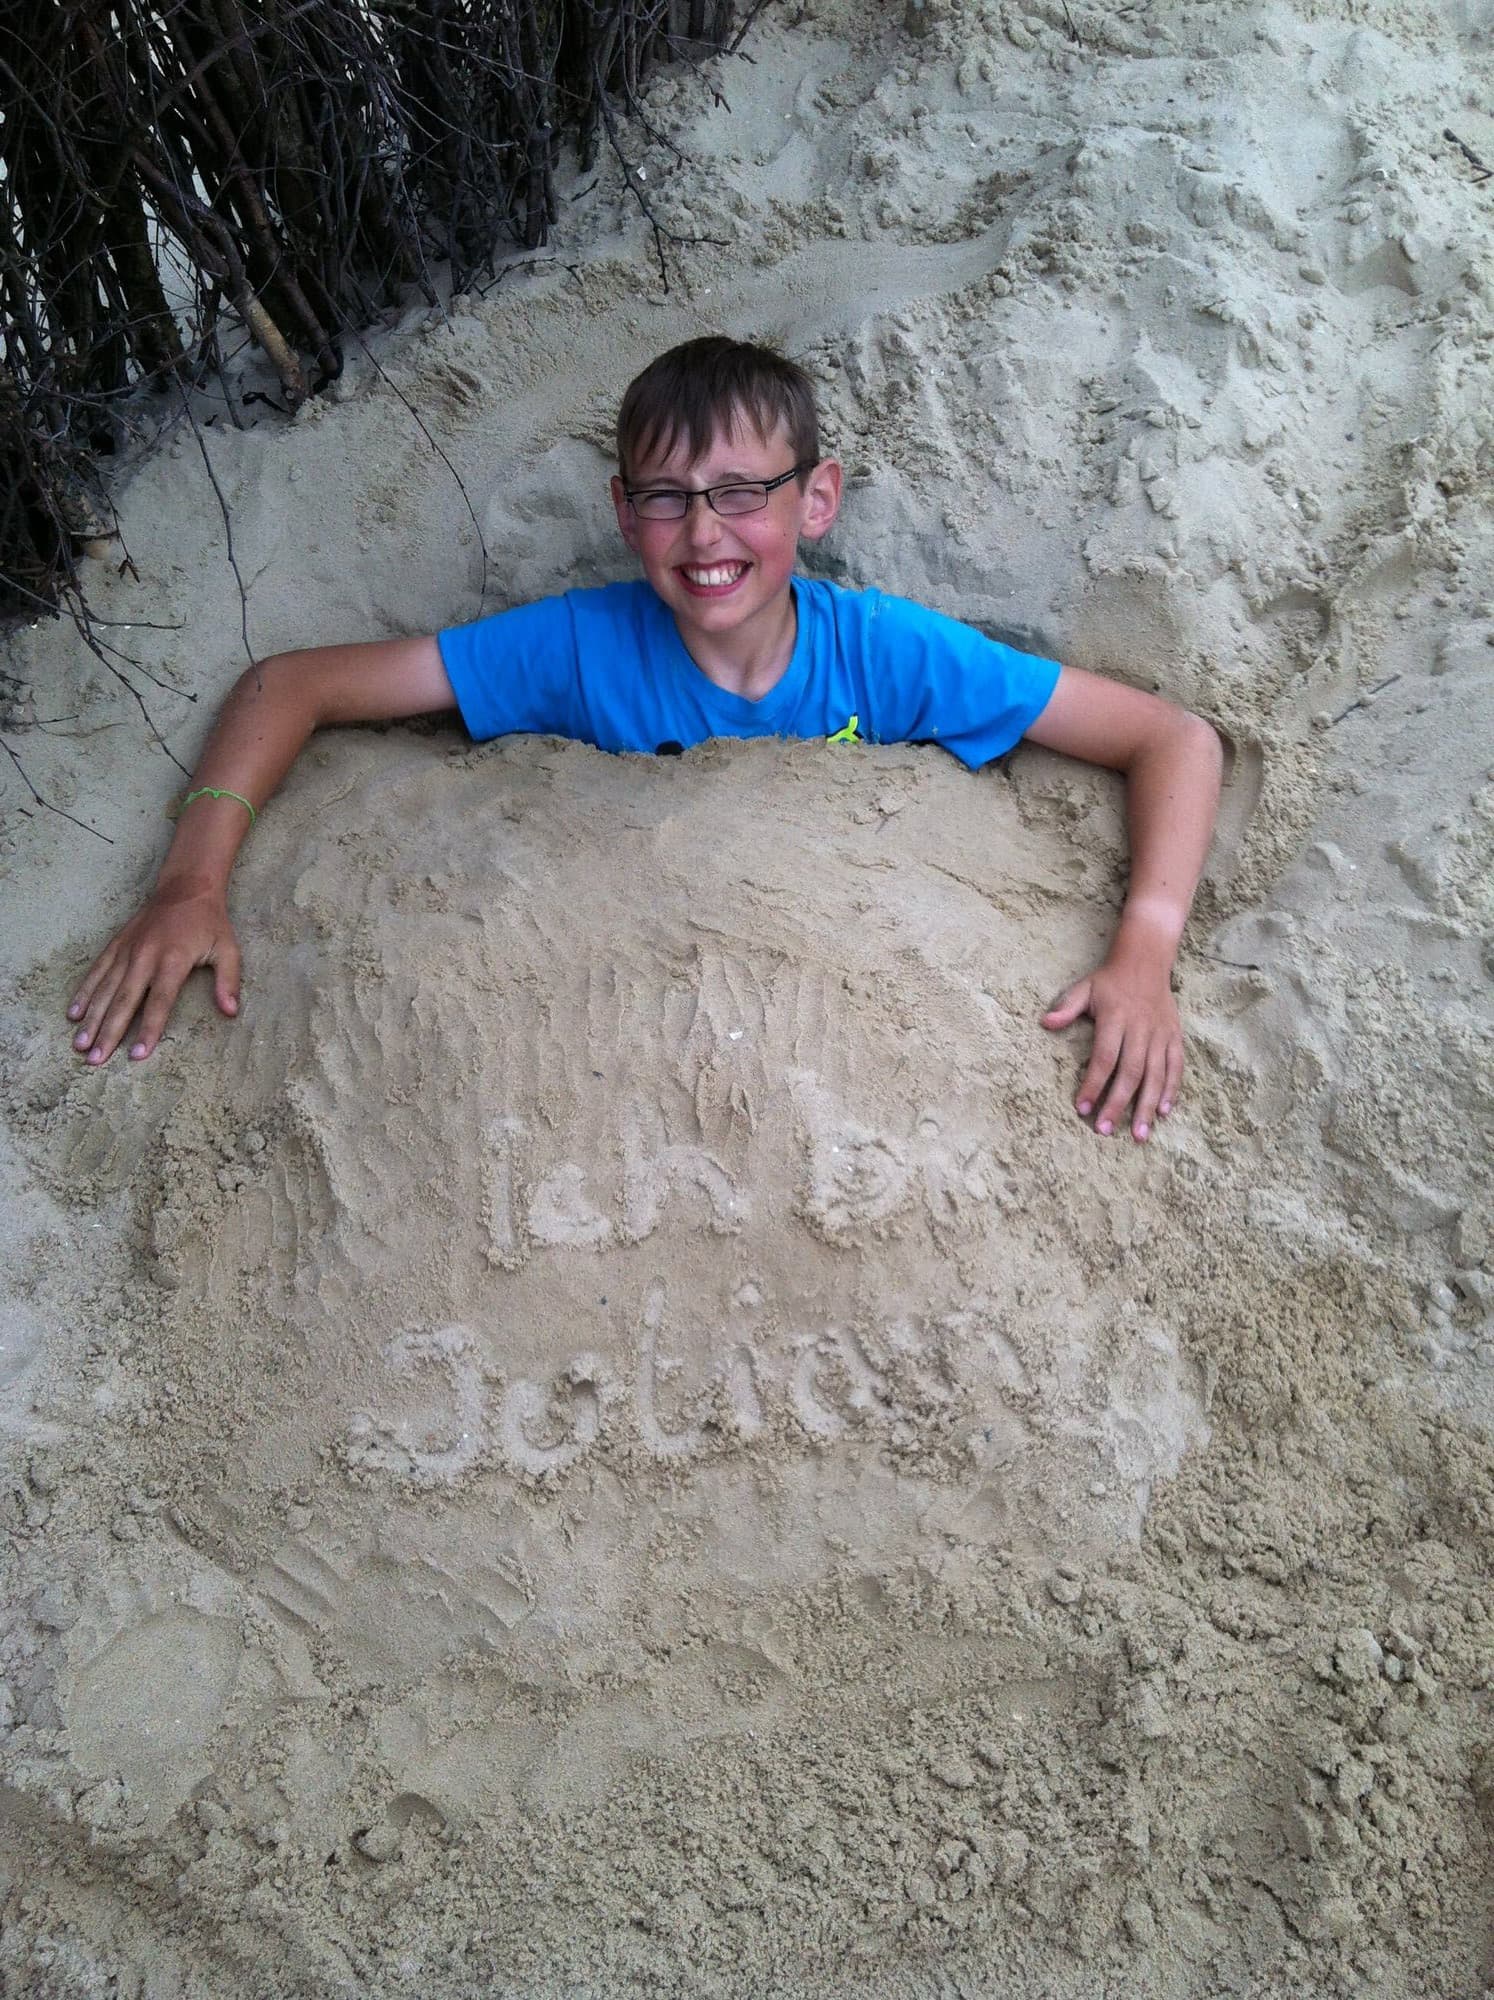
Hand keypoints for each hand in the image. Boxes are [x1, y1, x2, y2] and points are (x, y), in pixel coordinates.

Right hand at [67, 881, 241, 1064]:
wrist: (186, 887)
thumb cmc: (209, 923)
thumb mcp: (228, 949)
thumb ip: (228, 982)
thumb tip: (230, 1012)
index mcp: (173, 961)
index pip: (159, 1002)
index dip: (148, 1029)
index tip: (137, 1055)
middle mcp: (145, 957)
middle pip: (124, 1001)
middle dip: (109, 1032)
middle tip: (95, 1059)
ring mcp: (127, 950)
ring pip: (105, 989)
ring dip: (91, 1019)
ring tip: (80, 1044)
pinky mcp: (116, 944)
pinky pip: (97, 971)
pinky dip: (84, 992)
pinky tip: (73, 1014)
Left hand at [1041, 953, 1182, 1142]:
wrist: (1146, 961)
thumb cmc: (1109, 981)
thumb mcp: (1084, 988)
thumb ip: (1066, 1007)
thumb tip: (1045, 1023)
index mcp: (1116, 1018)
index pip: (1105, 1057)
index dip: (1093, 1084)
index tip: (1081, 1107)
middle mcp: (1140, 1029)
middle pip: (1130, 1072)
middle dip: (1118, 1104)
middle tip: (1104, 1129)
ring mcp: (1160, 1034)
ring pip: (1156, 1075)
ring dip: (1148, 1106)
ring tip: (1139, 1134)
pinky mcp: (1174, 1037)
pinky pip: (1176, 1067)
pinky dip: (1172, 1090)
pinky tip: (1164, 1112)